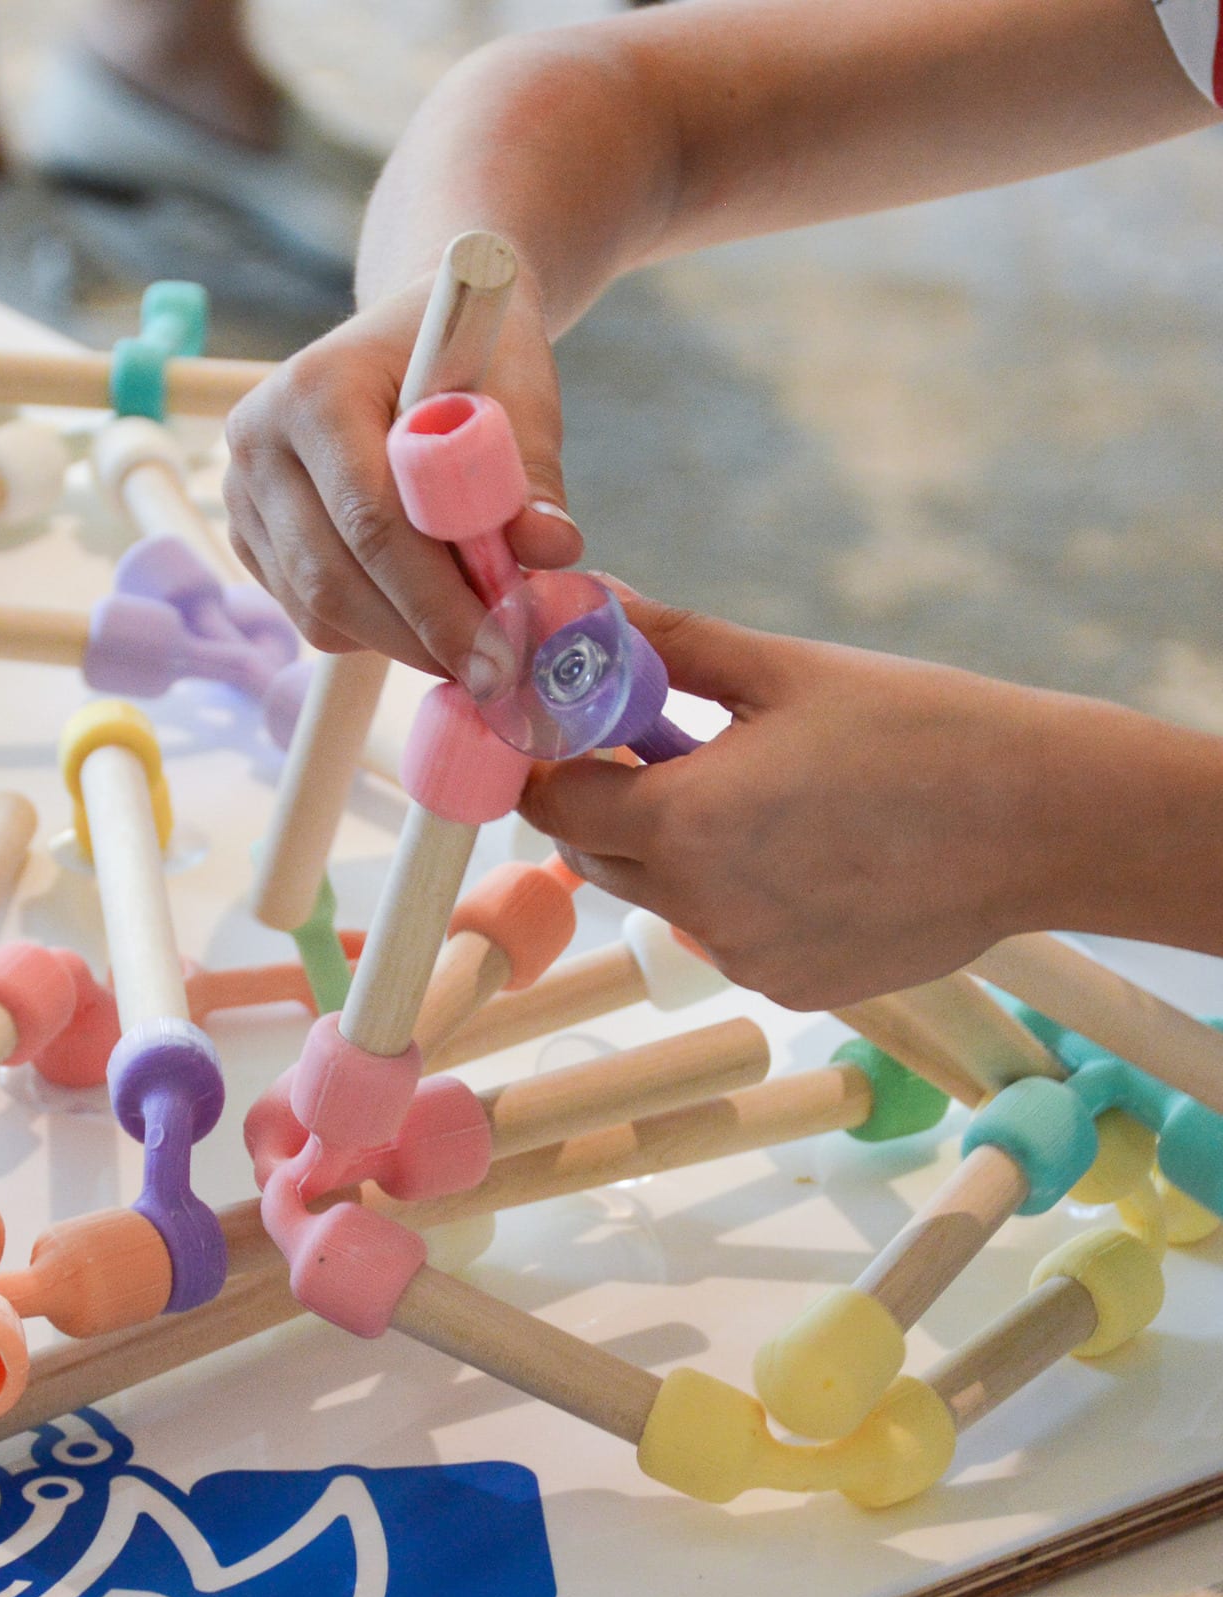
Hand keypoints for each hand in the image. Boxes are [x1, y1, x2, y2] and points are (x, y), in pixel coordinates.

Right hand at [221, 275, 582, 681]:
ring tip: (470, 648)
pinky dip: (373, 633)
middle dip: (420, 638)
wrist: (414, 335)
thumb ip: (531, 474)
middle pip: (332, 579)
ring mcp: (241, 494)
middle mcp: (257, 442)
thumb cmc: (472, 356)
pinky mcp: (249, 538)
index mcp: (314, 389)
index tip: (500, 651)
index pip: (370, 520)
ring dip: (399, 644)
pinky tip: (425, 620)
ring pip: (316, 610)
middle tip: (494, 674)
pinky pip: (308, 615)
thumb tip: (551, 552)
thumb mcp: (518, 393)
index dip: (436, 600)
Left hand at [519, 586, 1132, 1009]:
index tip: (575, 733)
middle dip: (604, 805)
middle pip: (594, 858)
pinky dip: (734, 895)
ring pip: (659, 899)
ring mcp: (745, 958)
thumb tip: (592, 606)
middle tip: (658, 749)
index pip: (553, 806)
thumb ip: (670, 644)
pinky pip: (725, 934)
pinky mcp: (789, 986)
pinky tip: (808, 849)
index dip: (550, 766)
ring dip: (672, 849)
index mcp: (683, 823)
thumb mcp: (785, 670)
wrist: (1049, 824)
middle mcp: (698, 908)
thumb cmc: (923, 730)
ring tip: (754, 793)